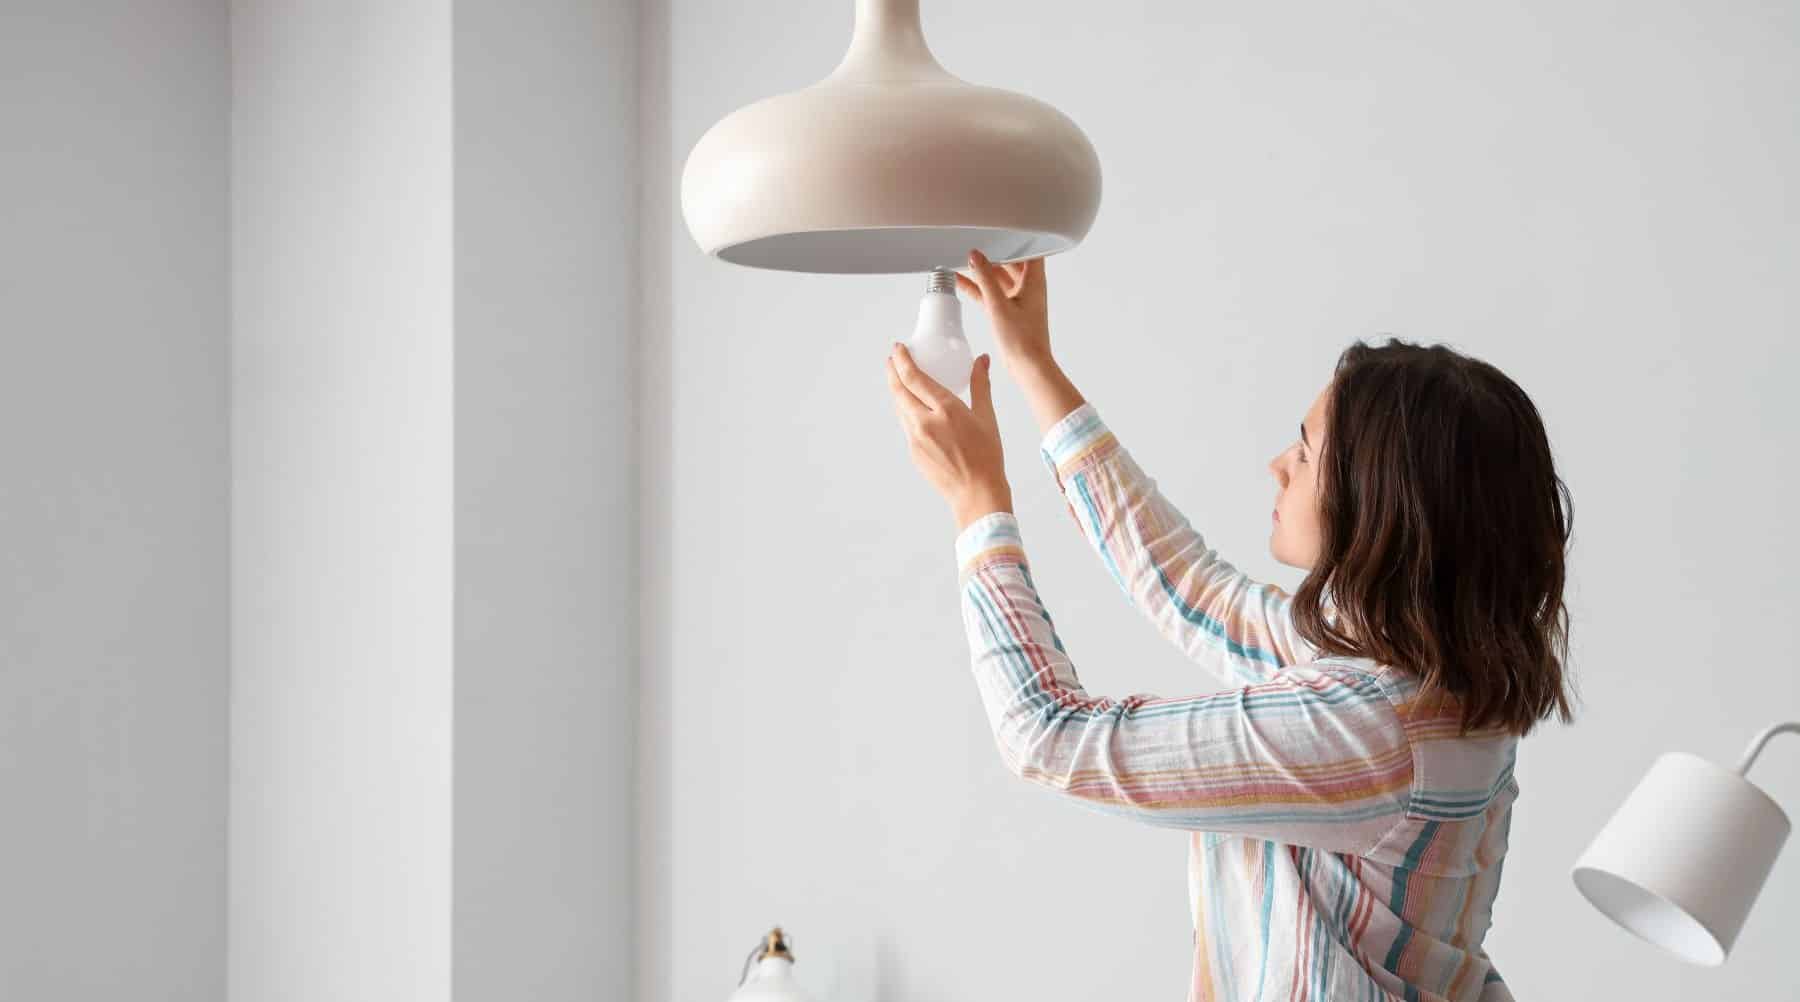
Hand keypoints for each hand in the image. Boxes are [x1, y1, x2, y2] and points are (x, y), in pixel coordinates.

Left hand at [886, 343, 1011, 528]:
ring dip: (897, 391)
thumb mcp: (986, 417)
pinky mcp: (913, 452)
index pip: (914, 377)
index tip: (898, 348)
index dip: (902, 360)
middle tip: (892, 359)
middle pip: (899, 390)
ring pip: (900, 408)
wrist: (976, 493)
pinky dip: (906, 411)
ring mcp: (916, 438)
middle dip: (893, 372)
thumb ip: (980, 385)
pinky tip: (912, 408)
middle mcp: (925, 422)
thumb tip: (982, 360)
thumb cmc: (987, 456)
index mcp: (946, 409)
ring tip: (900, 380)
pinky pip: (906, 424)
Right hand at [958, 248, 1087, 435]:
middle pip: (1010, 260)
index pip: (1031, 248)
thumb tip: (974, 254)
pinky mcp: (1007, 310)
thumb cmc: (1022, 338)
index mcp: (1034, 280)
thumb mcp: (998, 304)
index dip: (1018, 235)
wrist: (1028, 366)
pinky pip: (990, 293)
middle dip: (993, 250)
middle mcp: (1028, 286)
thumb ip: (984, 278)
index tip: (1001, 225)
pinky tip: (959, 279)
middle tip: (974, 238)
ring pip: (997, 277)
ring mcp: (1017, 298)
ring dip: (981, 270)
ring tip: (961, 256)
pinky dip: (977, 286)